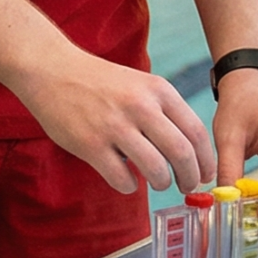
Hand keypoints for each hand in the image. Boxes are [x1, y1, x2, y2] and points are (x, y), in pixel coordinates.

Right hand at [12, 50, 212, 196]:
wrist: (52, 70)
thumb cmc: (100, 82)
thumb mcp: (140, 85)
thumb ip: (165, 112)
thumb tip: (191, 153)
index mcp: (158, 90)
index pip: (196, 132)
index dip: (206, 160)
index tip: (205, 174)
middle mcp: (140, 107)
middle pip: (182, 154)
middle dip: (190, 177)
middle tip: (186, 186)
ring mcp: (114, 126)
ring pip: (156, 170)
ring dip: (160, 183)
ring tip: (156, 181)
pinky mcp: (91, 145)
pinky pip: (122, 179)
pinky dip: (128, 186)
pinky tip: (124, 178)